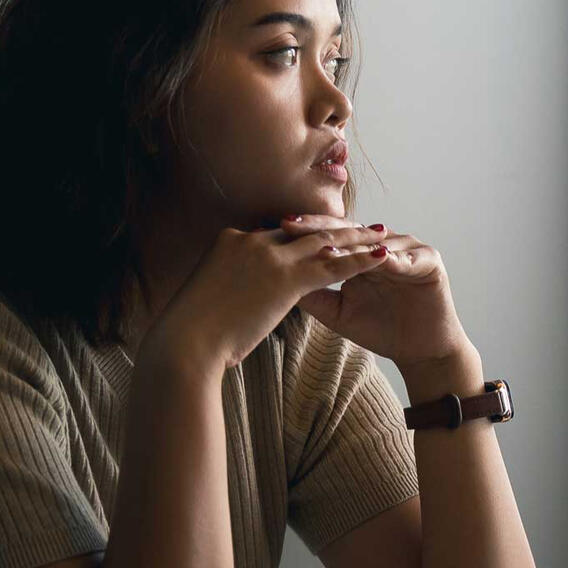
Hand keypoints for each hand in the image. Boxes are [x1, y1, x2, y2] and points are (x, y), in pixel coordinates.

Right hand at [148, 223, 395, 371]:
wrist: (185, 342)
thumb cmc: (189, 332)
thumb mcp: (208, 298)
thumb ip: (228, 287)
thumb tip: (235, 299)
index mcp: (230, 239)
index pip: (275, 233)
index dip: (304, 233)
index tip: (324, 232)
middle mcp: (250, 240)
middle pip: (304, 229)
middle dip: (336, 227)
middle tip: (362, 224)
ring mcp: (269, 256)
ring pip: (324, 242)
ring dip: (357, 238)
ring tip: (382, 234)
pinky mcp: (286, 279)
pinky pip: (333, 266)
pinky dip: (361, 261)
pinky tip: (382, 257)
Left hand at [277, 215, 471, 366]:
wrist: (420, 351)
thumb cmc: (380, 330)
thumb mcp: (337, 311)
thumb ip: (311, 294)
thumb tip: (273, 280)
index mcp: (359, 252)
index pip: (327, 235)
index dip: (300, 235)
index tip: (268, 233)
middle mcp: (382, 243)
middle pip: (347, 231)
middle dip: (319, 230)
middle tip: (290, 225)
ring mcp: (407, 249)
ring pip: (376, 242)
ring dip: (355, 245)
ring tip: (330, 247)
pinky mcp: (430, 260)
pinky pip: (410, 258)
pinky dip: (395, 259)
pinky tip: (379, 259)